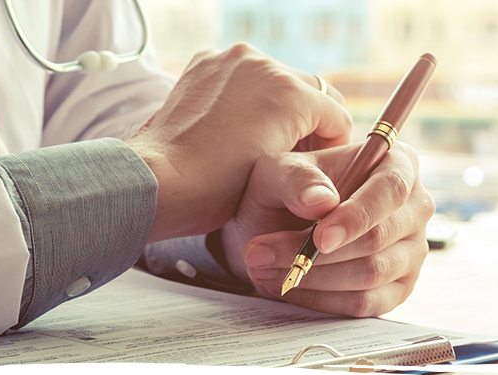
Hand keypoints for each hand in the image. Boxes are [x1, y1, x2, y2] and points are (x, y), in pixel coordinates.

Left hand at [126, 43, 351, 241]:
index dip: (336, 145)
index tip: (323, 166)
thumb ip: (316, 159)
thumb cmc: (219, 191)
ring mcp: (232, 60)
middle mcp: (264, 64)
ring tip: (266, 142)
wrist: (160, 183)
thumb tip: (333, 166)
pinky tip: (239, 126)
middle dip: (310, 122)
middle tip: (299, 155)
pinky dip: (248, 96)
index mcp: (290, 93)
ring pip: (278, 80)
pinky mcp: (206, 64)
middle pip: (311, 92)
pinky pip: (244, 75)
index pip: (337, 115)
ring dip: (280, 106)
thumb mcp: (283, 176)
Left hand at [219, 143, 433, 316]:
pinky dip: (324, 300)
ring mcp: (412, 250)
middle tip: (265, 255)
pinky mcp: (399, 287)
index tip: (319, 238)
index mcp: (397, 164)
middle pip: (379, 238)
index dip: (357, 216)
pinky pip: (367, 303)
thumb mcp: (278, 171)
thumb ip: (296, 179)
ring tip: (266, 269)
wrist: (282, 224)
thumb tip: (322, 201)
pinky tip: (292, 287)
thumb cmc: (289, 190)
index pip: (391, 190)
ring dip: (314, 277)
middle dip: (319, 254)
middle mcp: (415, 207)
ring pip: (371, 274)